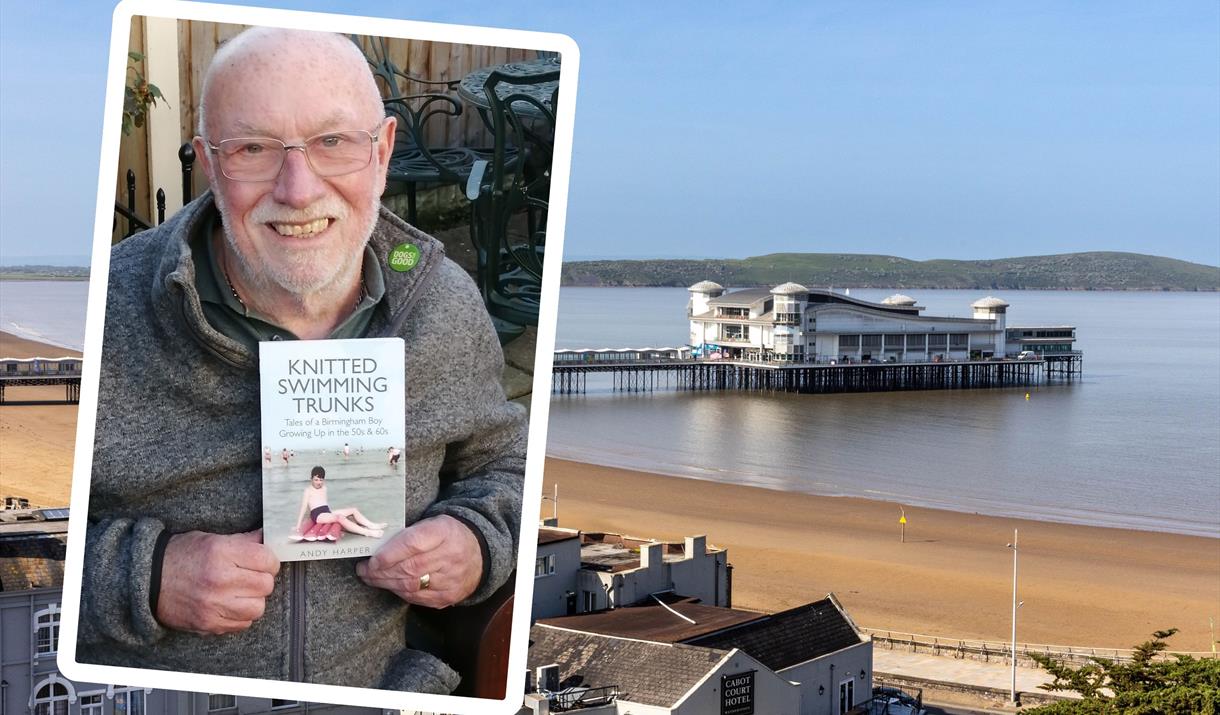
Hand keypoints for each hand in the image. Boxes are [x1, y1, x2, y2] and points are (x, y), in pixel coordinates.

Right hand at [155, 529, 279, 634]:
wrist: (146, 582)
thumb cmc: (180, 556)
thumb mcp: (211, 539)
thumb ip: (243, 541)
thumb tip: (268, 539)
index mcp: (221, 553)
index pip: (267, 560)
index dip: (269, 560)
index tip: (264, 561)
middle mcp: (219, 580)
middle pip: (265, 585)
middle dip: (262, 579)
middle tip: (251, 576)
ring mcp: (214, 605)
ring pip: (258, 608)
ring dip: (253, 600)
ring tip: (241, 592)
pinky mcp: (208, 624)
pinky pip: (242, 624)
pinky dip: (240, 616)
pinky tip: (229, 604)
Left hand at [356, 515, 481, 607]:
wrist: (480, 552)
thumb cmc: (448, 535)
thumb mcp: (433, 523)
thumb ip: (408, 534)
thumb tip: (377, 549)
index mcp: (444, 532)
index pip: (412, 544)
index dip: (388, 554)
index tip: (370, 560)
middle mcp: (450, 556)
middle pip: (408, 568)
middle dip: (380, 572)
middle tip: (364, 571)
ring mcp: (451, 579)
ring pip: (410, 586)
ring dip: (386, 583)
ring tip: (371, 578)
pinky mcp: (448, 596)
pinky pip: (418, 598)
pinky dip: (400, 593)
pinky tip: (391, 586)